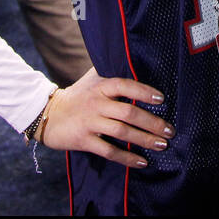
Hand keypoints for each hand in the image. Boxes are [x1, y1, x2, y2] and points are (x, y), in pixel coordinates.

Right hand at [40, 67, 175, 168]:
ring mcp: (90, 122)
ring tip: (162, 145)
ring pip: (122, 132)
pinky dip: (126, 157)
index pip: (125, 86)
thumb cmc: (78, 95)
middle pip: (128, 112)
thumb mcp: (92, 78)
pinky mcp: (84, 140)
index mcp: (101, 86)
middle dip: (152, 122)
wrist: (48, 114)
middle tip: (170, 131)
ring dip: (144, 139)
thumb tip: (134, 56)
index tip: (161, 99)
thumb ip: (111, 69)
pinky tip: (141, 162)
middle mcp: (96, 103)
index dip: (144, 92)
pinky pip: (109, 151)